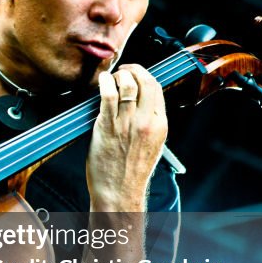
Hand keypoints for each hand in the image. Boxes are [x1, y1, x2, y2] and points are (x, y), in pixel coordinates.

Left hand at [87, 65, 167, 210]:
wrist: (119, 192)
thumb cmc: (132, 171)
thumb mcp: (152, 144)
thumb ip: (149, 123)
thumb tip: (142, 103)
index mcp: (160, 125)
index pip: (157, 89)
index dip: (145, 75)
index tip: (135, 73)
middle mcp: (146, 122)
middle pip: (145, 82)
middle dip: (133, 70)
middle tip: (122, 70)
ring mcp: (127, 123)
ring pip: (127, 85)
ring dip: (118, 75)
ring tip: (111, 76)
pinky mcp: (107, 127)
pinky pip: (107, 95)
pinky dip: (104, 82)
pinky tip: (101, 80)